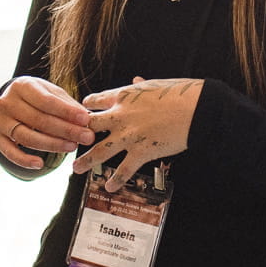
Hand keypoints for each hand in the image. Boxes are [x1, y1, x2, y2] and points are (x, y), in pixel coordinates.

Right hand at [0, 75, 91, 169]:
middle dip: (65, 130)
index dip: (67, 111)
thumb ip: (67, 104)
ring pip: (26, 137)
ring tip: (72, 147)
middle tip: (86, 137)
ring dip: (52, 144)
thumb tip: (86, 118)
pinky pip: (9, 152)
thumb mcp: (52, 93)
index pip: (46, 101)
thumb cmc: (37, 96)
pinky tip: (40, 164)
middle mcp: (7, 102)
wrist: (13, 100)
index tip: (85, 119)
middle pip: (38, 120)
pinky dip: (24, 160)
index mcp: (22, 86)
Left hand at [75, 78, 201, 189]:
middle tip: (69, 140)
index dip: (85, 107)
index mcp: (123, 95)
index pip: (95, 101)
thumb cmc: (180, 93)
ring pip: (100, 151)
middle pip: (89, 125)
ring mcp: (129, 135)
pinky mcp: (142, 151)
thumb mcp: (155, 84)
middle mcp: (120, 115)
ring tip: (76, 169)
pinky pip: (124, 169)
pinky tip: (109, 186)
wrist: (196, 109)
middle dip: (77, 133)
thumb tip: (136, 79)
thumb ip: (141, 85)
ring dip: (87, 161)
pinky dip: (116, 179)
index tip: (81, 112)